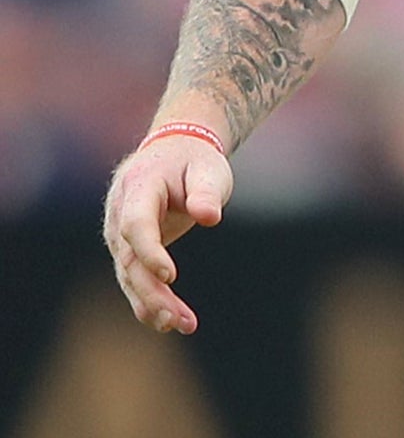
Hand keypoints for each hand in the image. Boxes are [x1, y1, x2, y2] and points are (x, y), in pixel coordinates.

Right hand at [102, 135, 232, 333]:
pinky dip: (151, 301)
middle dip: (150, 292)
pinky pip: (136, 279)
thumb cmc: (195, 161)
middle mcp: (120, 214)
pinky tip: (171, 321)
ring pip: (130, 275)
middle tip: (176, 319)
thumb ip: (206, 191)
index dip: (149, 251)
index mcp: (138, 187)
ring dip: (151, 304)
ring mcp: (120, 235)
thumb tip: (209, 217)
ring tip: (182, 325)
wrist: (176, 153)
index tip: (170, 276)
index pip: (136, 225)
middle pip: (129, 259)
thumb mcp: (208, 168)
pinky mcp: (129, 250)